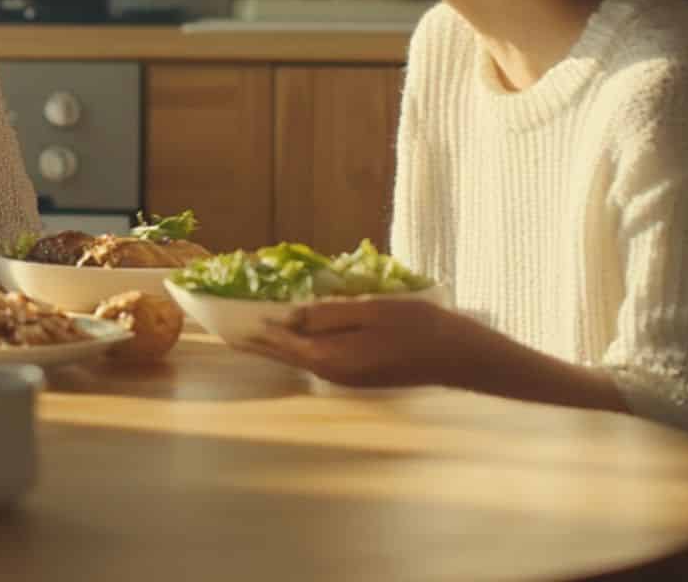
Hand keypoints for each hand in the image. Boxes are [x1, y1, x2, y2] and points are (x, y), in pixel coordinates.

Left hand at [245, 297, 492, 388]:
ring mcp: (347, 377)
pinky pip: (320, 356)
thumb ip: (328, 314)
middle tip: (227, 329)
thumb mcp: (371, 310)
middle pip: (285, 354)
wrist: (460, 357)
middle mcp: (334, 373)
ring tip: (253, 326)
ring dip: (279, 341)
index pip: (280, 342)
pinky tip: (297, 330)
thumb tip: (292, 315)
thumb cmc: (419, 327)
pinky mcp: (359, 374)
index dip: (253, 328)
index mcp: (332, 358)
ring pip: (302, 356)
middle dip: (257, 340)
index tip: (227, 318)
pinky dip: (302, 344)